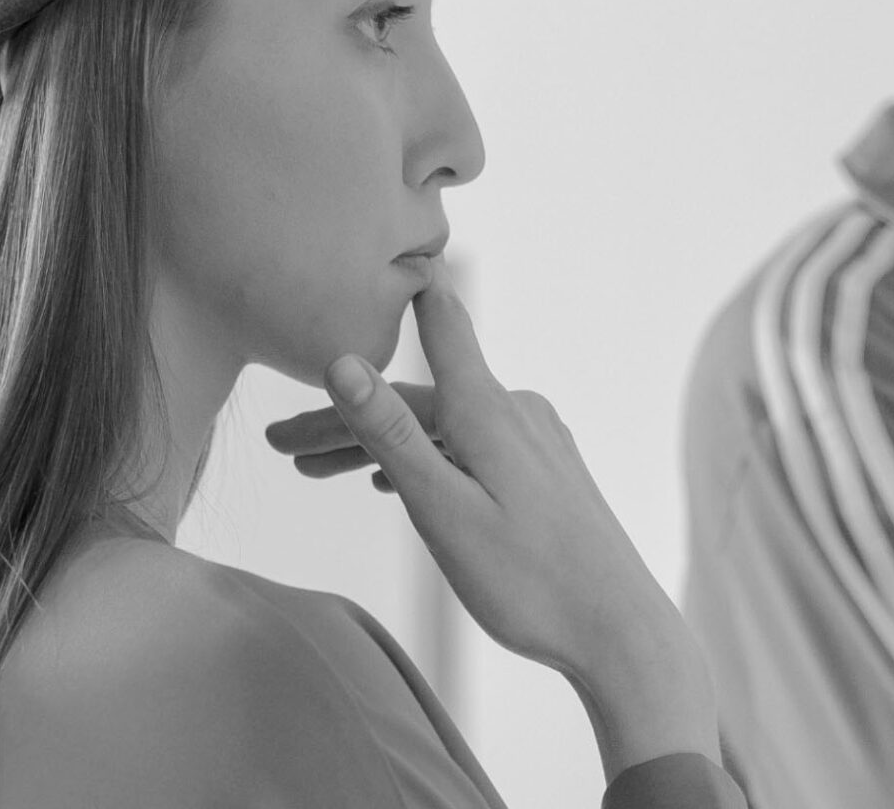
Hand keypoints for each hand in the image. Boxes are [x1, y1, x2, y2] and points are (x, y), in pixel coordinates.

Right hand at [288, 261, 718, 775]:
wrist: (619, 630)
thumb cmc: (529, 579)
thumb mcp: (442, 510)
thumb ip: (392, 435)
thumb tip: (343, 360)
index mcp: (489, 410)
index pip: (439, 325)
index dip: (403, 293)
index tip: (370, 262)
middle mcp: (516, 411)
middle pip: (417, 398)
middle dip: (344, 419)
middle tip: (274, 443)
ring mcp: (537, 441)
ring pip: (440, 429)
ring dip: (378, 446)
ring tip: (312, 471)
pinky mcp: (548, 472)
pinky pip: (469, 450)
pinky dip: (424, 459)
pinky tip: (392, 482)